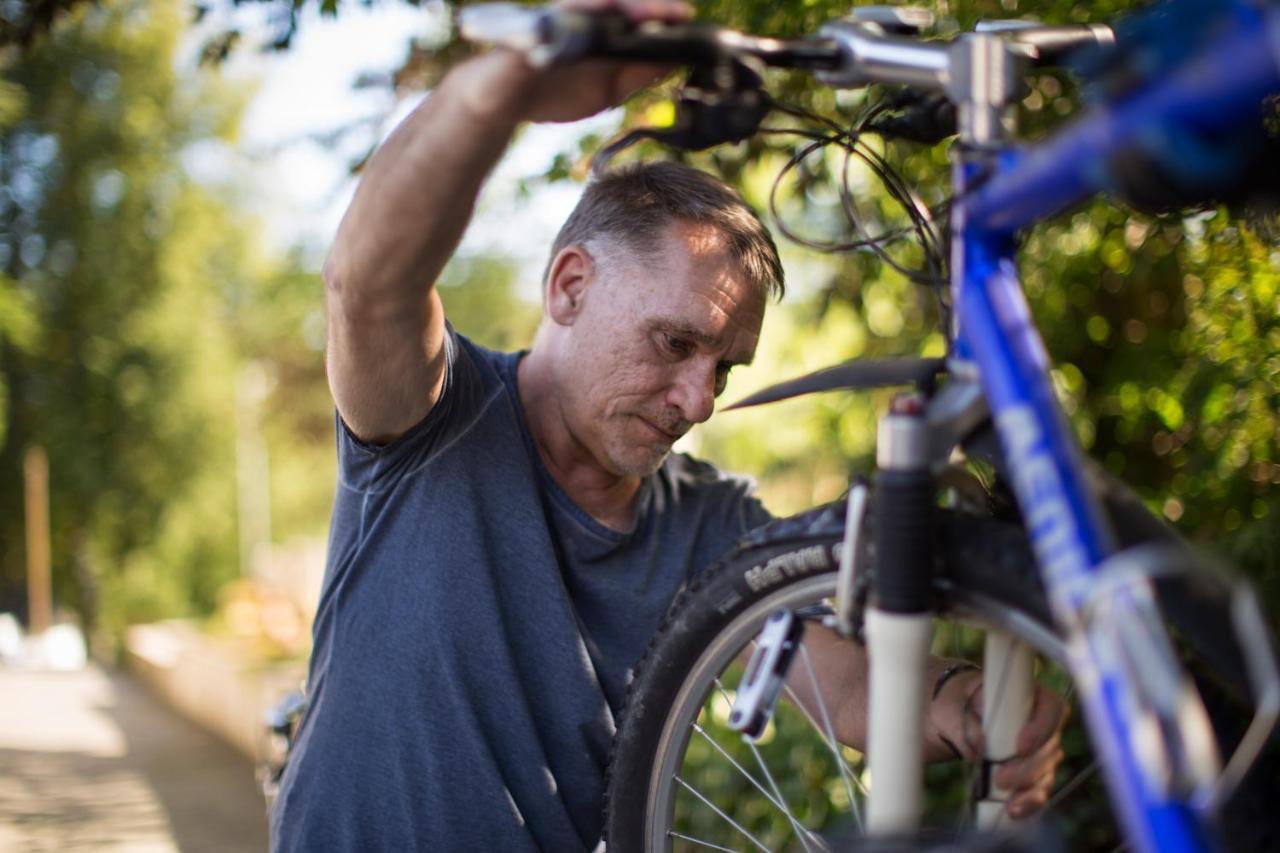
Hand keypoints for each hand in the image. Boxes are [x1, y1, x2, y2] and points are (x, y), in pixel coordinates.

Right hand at [450, 0, 691, 124]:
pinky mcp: (537, 26)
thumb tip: (672, 63)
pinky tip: (608, 11)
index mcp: (601, 31)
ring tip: (654, 13)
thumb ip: (635, 76)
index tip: (690, 21)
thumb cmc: (554, 92)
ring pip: (598, 2)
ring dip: (628, 6)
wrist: (502, 103)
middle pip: (622, 4)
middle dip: (653, 7)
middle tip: (682, 15)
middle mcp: (583, 17)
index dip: (664, 16)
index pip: (636, 18)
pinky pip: (563, 13)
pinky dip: (588, 10)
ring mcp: (559, 18)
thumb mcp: (607, 91)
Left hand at [930, 670, 1067, 818]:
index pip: (1052, 708)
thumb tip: (977, 750)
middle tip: (1001, 779)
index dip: (1041, 728)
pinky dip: (1028, 803)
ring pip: (1047, 772)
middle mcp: (1043, 724)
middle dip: (1028, 767)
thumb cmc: (958, 702)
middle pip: (1050, 747)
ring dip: (1028, 789)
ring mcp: (1042, 751)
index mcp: (1031, 695)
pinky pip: (1039, 790)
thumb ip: (962, 723)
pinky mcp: (1035, 774)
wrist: (956, 716)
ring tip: (1007, 801)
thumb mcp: (951, 705)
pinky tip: (1014, 811)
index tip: (1020, 746)